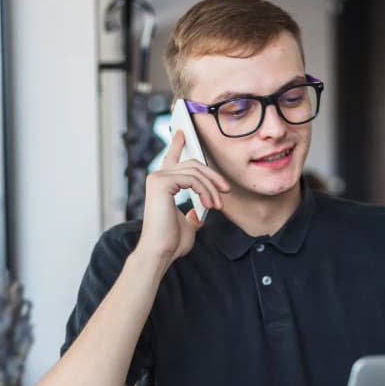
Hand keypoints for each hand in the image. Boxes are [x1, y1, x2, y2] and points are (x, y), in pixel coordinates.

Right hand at [135, 128, 229, 270]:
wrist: (160, 253)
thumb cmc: (171, 242)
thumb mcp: (186, 226)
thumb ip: (191, 216)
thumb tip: (197, 215)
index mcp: (162, 185)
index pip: (171, 158)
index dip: (176, 144)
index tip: (182, 132)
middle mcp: (157, 177)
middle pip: (193, 164)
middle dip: (213, 176)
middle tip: (226, 190)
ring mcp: (158, 178)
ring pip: (195, 171)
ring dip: (211, 188)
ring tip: (218, 204)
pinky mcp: (162, 183)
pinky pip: (192, 178)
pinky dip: (205, 190)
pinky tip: (209, 204)